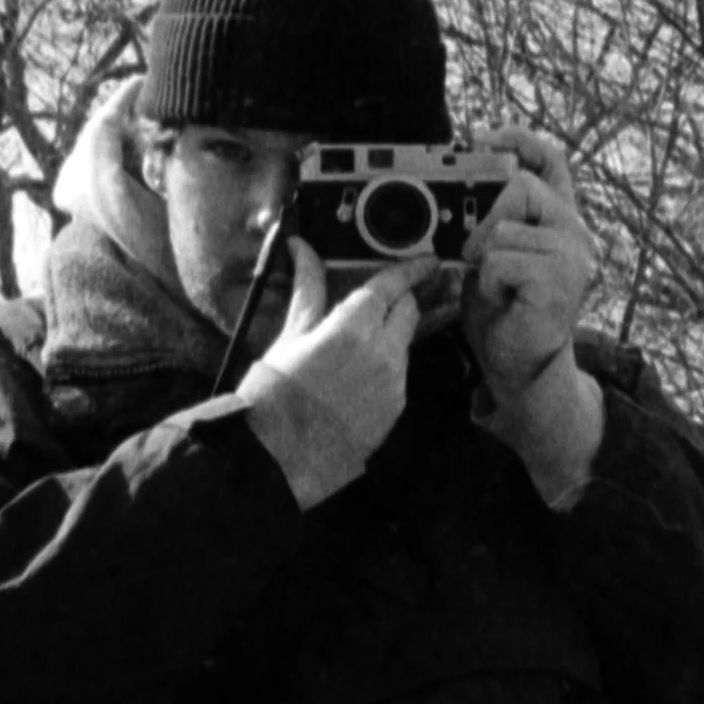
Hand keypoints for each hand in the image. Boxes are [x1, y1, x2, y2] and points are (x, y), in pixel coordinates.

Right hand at [241, 239, 428, 509]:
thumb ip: (307, 289)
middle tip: (381, 301)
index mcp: (353, 327)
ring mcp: (394, 382)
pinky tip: (355, 379)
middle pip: (409, 311)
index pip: (392, 286)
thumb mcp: (289, 336)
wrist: (283, 456)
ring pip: (404, 343)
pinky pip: (399, 374)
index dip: (412, 269)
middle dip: (400, 301)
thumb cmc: (276, 392)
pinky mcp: (396, 408)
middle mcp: (383, 351)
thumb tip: (302, 247)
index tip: (428, 261)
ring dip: (390, 335)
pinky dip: (385, 366)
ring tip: (354, 348)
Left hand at [459, 124, 598, 406]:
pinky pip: (501, 259)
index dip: (518, 138)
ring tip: (495, 287)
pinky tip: (502, 300)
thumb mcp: (489, 254)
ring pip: (505, 227)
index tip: (479, 136)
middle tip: (472, 251)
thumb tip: (460, 185)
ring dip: (483, 260)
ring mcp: (573, 255)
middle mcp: (574, 231)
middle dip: (486, 215)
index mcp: (559, 219)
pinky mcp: (561, 279)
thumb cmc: (504, 312)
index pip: (551, 160)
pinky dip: (487, 282)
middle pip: (524, 185)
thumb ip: (489, 219)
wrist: (520, 366)